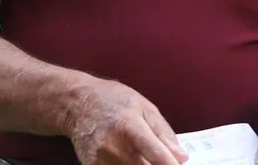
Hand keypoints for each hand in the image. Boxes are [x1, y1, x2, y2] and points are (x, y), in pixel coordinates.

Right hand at [65, 78, 188, 164]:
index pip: (156, 154)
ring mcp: (101, 160)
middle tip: (165, 160)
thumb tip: (180, 156)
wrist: (76, 103)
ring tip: (146, 156)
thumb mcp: (144, 107)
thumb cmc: (112, 100)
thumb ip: (163, 133)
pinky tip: (132, 158)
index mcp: (130, 126)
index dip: (171, 164)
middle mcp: (114, 146)